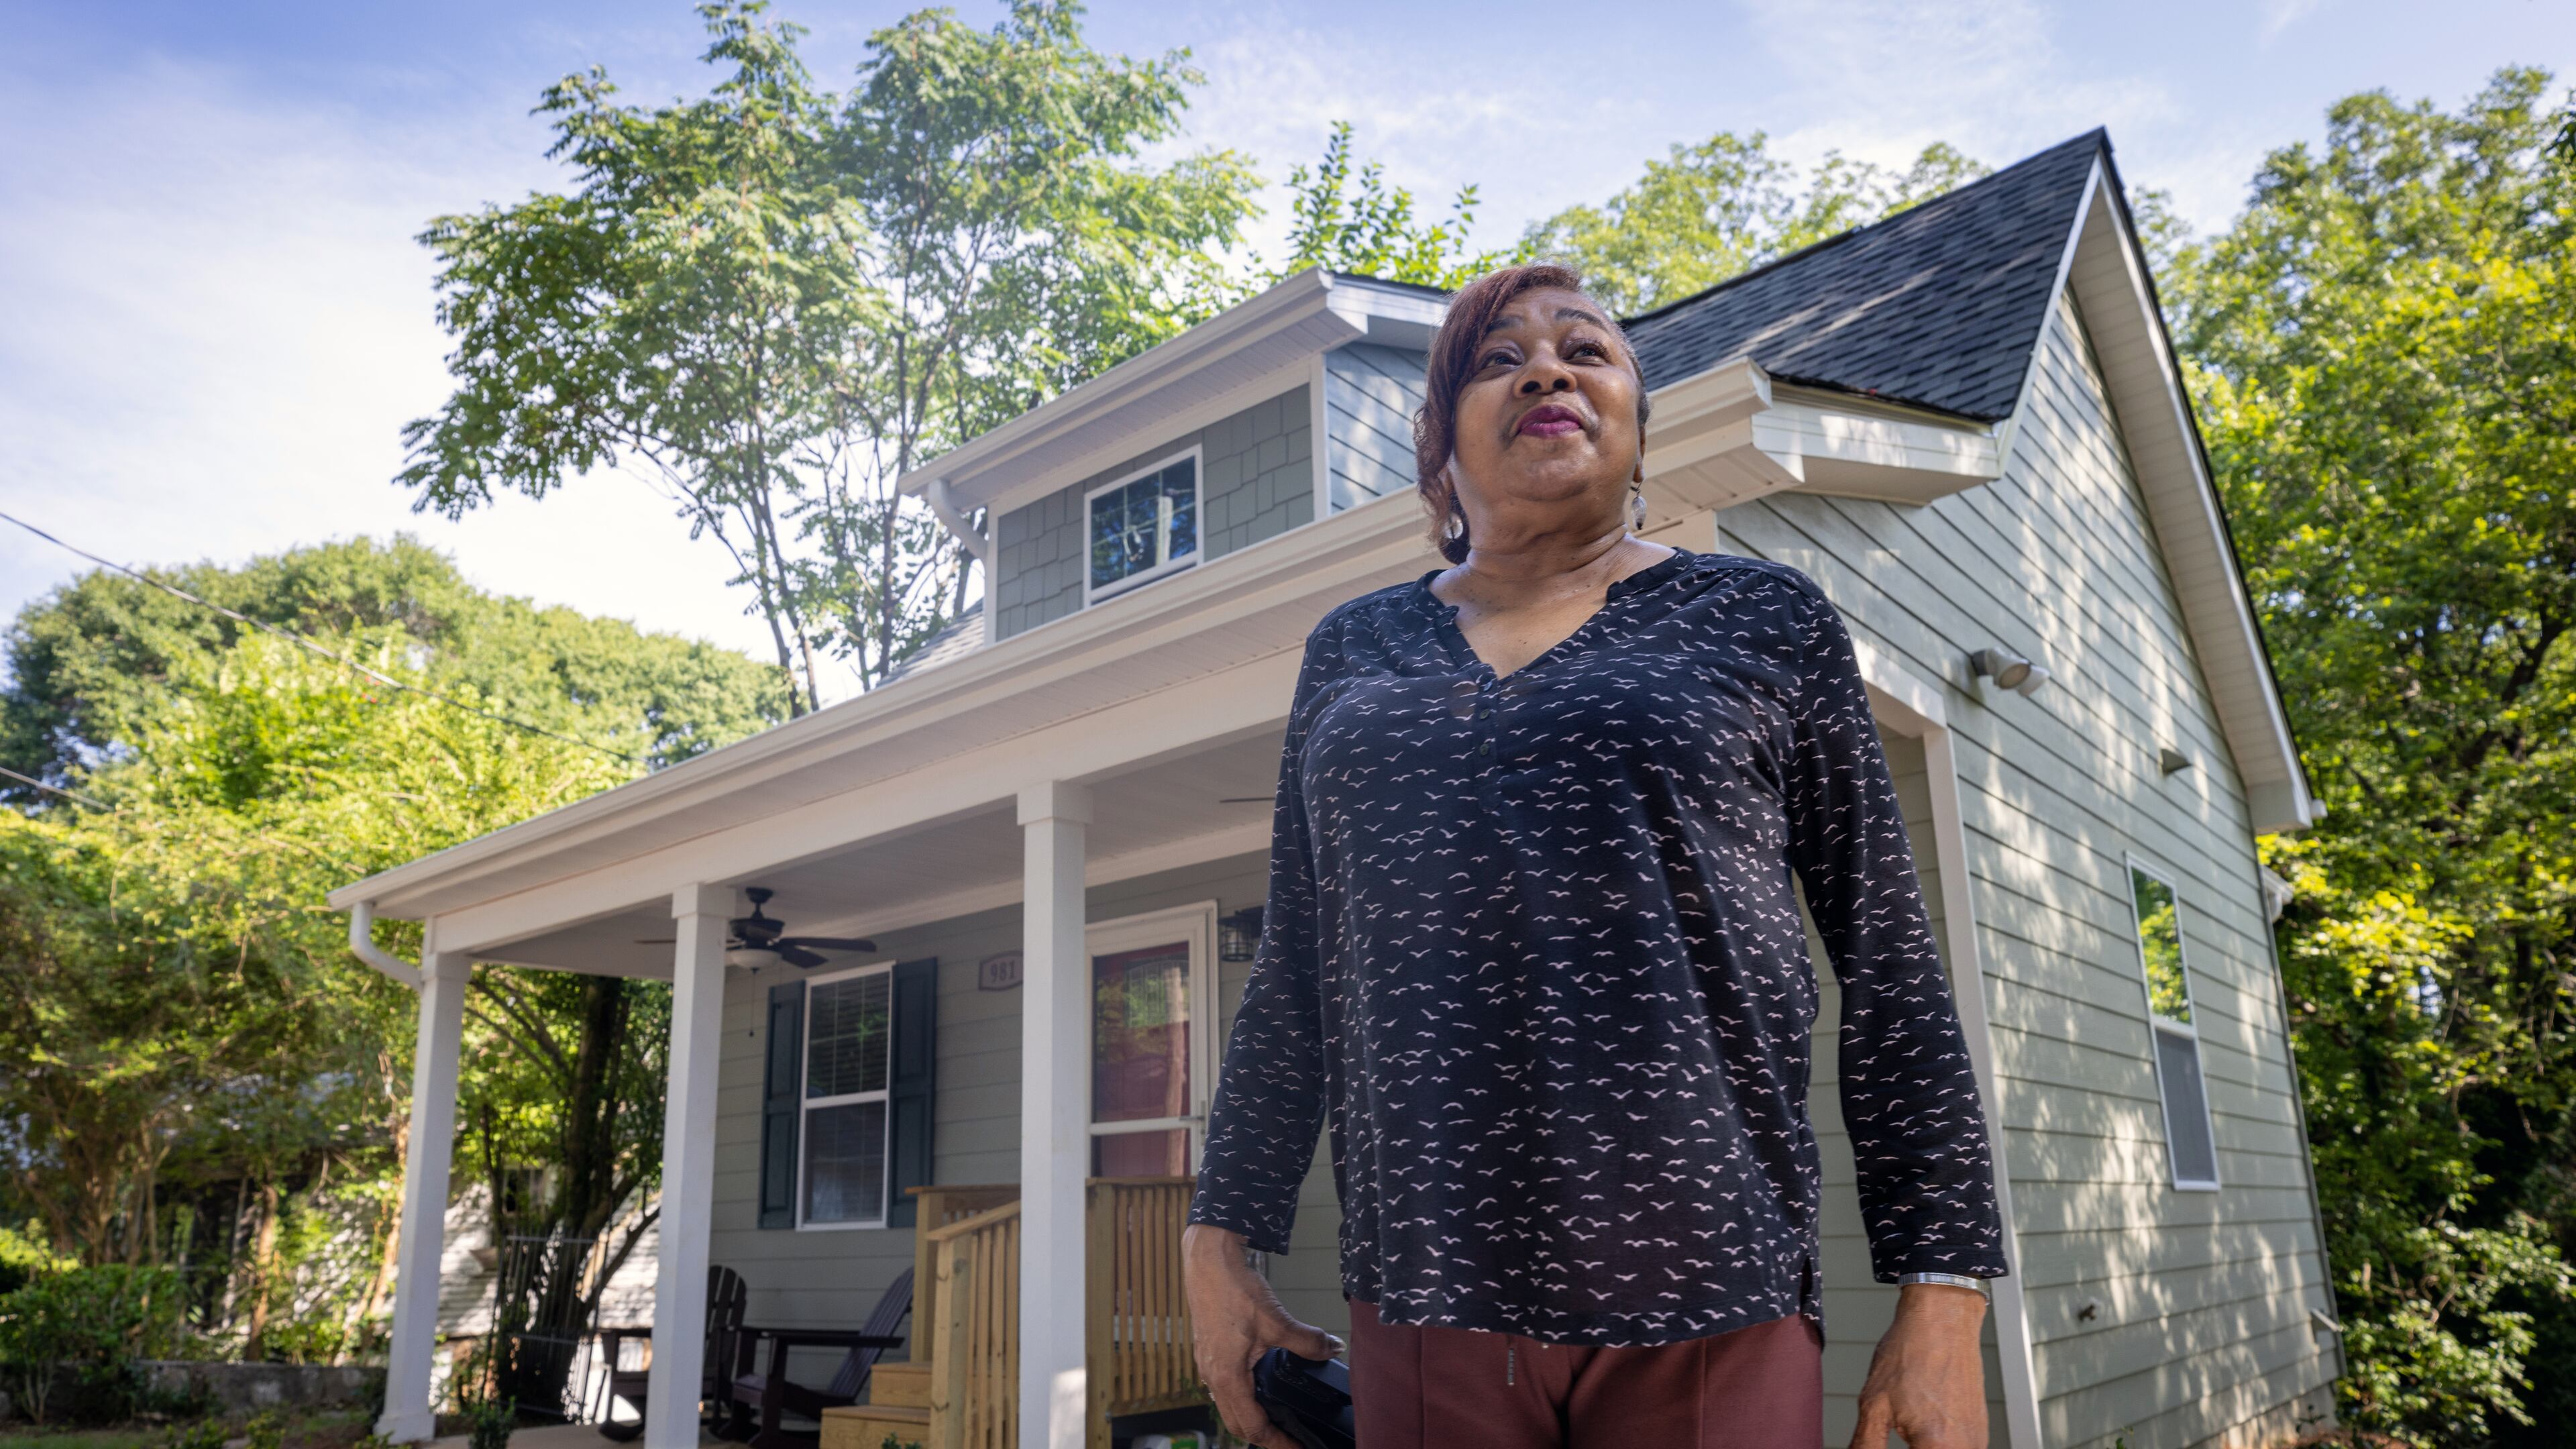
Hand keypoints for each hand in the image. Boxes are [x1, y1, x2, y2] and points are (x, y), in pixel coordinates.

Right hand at [1183, 1223, 1342, 1448]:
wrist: (1208, 1262)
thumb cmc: (1233, 1290)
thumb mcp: (1277, 1320)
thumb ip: (1307, 1341)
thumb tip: (1333, 1348)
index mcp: (1228, 1378)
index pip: (1252, 1428)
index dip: (1277, 1443)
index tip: (1297, 1447)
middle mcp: (1213, 1378)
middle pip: (1237, 1424)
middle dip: (1264, 1438)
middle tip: (1291, 1441)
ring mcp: (1207, 1367)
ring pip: (1229, 1408)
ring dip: (1251, 1419)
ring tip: (1278, 1420)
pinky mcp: (1208, 1354)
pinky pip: (1224, 1390)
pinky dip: (1242, 1399)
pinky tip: (1259, 1388)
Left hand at [1850, 1283, 1987, 1448]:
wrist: (1943, 1319)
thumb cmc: (1907, 1356)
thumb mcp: (1874, 1405)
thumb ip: (1866, 1446)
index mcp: (1938, 1448)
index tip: (1873, 1448)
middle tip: (1889, 1439)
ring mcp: (1977, 1442)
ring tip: (1904, 1434)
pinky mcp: (1979, 1432)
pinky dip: (1939, 1448)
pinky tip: (1919, 1437)